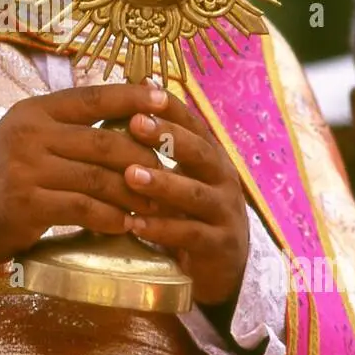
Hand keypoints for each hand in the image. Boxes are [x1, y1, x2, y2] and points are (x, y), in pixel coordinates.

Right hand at [0, 82, 167, 284]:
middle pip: (104, 141)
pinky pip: (82, 209)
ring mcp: (27, 168)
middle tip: (169, 172)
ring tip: (155, 204)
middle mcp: (30, 133)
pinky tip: (125, 224)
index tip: (165, 98)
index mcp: (35, 110)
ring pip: (97, 178)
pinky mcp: (26, 204)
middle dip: (142, 158)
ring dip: (132, 194)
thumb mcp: (31, 139)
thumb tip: (132, 116)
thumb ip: (71, 128)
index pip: (92, 97)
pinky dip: (109, 217)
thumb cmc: (6, 176)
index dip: (132, 97)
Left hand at [123, 90, 248, 306]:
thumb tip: (134, 88)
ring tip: (130, 174)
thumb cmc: (190, 211)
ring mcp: (224, 212)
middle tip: (135, 123)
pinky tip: (135, 224)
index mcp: (211, 156)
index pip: (194, 124)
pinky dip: (163, 229)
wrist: (222, 265)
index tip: (144, 90)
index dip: (171, 108)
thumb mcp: (180, 174)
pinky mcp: (219, 246)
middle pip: (200, 152)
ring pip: (195, 194)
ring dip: (163, 183)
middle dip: (168, 136)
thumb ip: (160, 142)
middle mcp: (223, 179)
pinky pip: (191, 235)